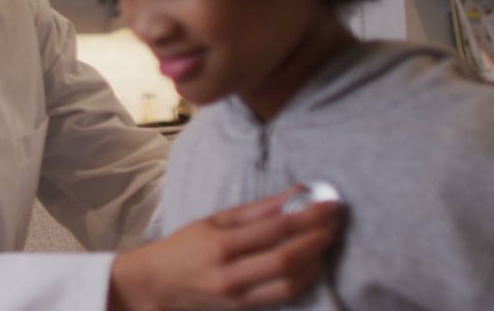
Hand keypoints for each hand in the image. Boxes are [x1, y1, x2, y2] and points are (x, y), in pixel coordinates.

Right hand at [108, 187, 342, 310]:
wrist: (158, 285)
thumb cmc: (185, 246)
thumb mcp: (215, 219)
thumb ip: (258, 209)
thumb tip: (296, 193)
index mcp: (221, 244)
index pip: (274, 229)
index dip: (308, 217)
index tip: (330, 205)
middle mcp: (231, 274)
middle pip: (287, 259)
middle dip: (318, 239)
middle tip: (335, 223)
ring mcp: (239, 296)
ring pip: (291, 282)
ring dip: (316, 261)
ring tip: (326, 240)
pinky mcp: (245, 309)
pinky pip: (284, 296)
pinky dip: (304, 278)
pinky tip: (312, 263)